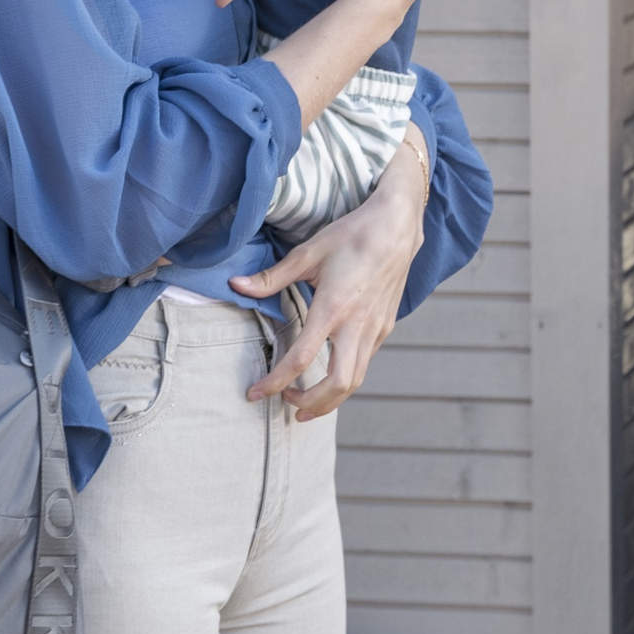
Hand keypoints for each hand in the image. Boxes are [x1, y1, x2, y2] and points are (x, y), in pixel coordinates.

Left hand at [229, 132, 426, 419]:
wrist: (397, 227)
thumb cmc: (352, 235)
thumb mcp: (308, 252)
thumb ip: (271, 277)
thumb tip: (236, 285)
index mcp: (333, 307)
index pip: (301, 359)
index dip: (274, 382)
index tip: (255, 393)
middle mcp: (357, 324)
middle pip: (337, 385)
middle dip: (310, 404)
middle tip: (286, 406)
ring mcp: (375, 328)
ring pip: (356, 380)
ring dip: (330, 398)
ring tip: (306, 401)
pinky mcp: (385, 327)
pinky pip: (365, 363)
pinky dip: (345, 378)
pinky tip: (330, 372)